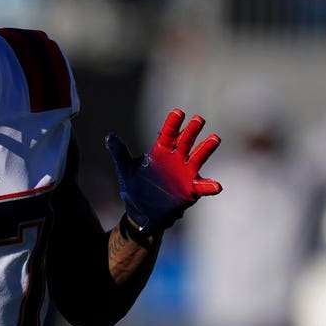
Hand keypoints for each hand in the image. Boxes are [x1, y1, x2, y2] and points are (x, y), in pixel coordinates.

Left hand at [105, 108, 221, 233]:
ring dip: (206, 149)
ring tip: (214, 138)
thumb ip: (119, 153)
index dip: (173, 124)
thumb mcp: (125, 170)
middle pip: (186, 142)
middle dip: (191, 131)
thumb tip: (109, 136)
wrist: (142, 212)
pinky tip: (216, 186)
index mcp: (161, 152)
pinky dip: (210, 186)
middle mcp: (176, 159)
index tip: (178, 112)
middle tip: (198, 119)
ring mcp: (186, 173)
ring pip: (198, 158)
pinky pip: (203, 187)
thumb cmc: (135, 187)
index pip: (168, 134)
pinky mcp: (191, 189)